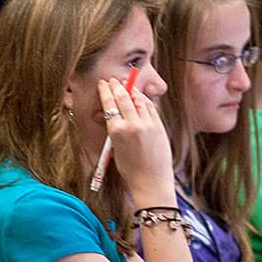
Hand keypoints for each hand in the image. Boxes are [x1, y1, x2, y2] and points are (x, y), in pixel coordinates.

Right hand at [97, 79, 173, 204]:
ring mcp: (147, 124)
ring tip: (126, 83)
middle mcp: (132, 124)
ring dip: (131, 90)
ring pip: (138, 99)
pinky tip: (140, 96)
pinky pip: (150, 107)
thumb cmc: (130, 169)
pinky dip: (143, 99)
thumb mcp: (116, 149)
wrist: (151, 181)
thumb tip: (113, 114)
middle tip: (113, 80)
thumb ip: (115, 129)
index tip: (103, 84)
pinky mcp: (159, 126)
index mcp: (117, 131)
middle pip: (123, 97)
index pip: (109, 104)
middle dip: (117, 86)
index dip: (105, 91)